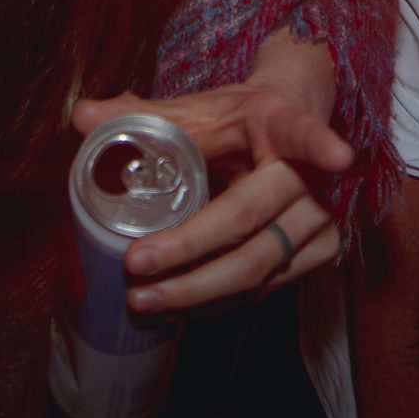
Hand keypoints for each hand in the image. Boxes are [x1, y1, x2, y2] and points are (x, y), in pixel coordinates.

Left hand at [74, 65, 352, 315]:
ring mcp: (320, 221)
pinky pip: (264, 287)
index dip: (319, 144)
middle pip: (250, 220)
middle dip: (189, 250)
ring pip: (258, 266)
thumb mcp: (199, 108)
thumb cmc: (241, 118)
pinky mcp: (319, 255)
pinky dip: (219, 301)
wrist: (293, 128)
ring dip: (199, 290)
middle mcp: (311, 176)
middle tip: (136, 266)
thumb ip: (142, 115)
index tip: (339, 157)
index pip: (303, 133)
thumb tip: (80, 117)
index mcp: (283, 124)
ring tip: (145, 300)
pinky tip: (178, 309)